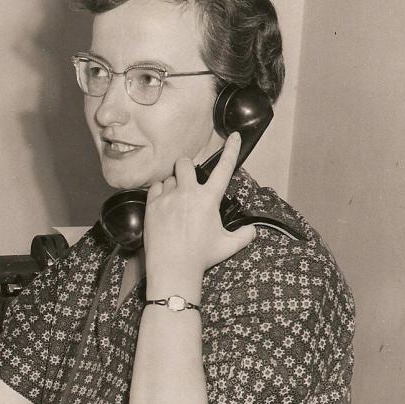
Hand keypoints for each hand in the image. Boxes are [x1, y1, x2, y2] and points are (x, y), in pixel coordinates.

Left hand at [144, 132, 256, 293]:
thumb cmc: (201, 257)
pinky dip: (159, 193)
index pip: (224, 168)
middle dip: (186, 167)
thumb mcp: (228, 246)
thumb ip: (244, 235)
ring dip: (173, 184)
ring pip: (168, 178)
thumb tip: (252, 230)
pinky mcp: (152, 205)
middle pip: (184, 163)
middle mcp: (188, 193)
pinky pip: (154, 188)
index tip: (232, 136)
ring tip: (175, 201)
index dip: (230, 150)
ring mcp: (168, 198)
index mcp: (209, 199)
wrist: (173, 268)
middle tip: (187, 181)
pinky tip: (163, 204)